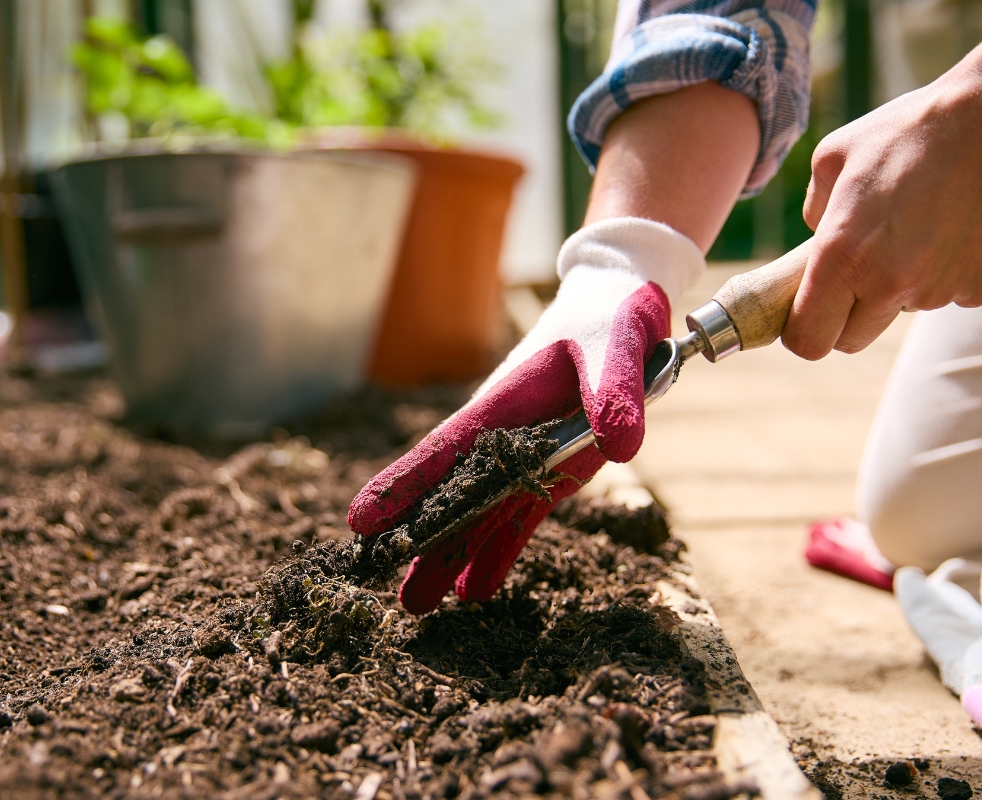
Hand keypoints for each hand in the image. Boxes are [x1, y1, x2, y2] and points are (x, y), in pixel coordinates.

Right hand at [348, 218, 704, 613]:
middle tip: (378, 580)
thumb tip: (618, 446)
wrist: (619, 309)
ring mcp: (525, 456)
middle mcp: (504, 435)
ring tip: (417, 602)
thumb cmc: (607, 318)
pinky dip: (498, 551)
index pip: (446, 450)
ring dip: (450, 554)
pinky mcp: (552, 471)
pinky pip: (520, 517)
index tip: (362, 520)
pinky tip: (476, 588)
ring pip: (479, 513)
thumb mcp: (614, 347)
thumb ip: (615, 394)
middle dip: (419, 536)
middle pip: (452, 492)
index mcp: (504, 403)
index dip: (406, 485)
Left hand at [785, 2, 981, 358]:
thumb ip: (813, 211)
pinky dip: (943, 272)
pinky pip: (946, 295)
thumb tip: (816, 239)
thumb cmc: (912, 128)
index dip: (803, 331)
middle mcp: (890, 283)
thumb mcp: (834, 157)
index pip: (808, 341)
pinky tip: (952, 226)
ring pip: (900, 311)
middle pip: (850, 340)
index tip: (808, 311)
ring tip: (916, 225)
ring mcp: (940, 290)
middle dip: (845, 314)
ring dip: (899, 285)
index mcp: (842, 255)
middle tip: (857, 266)